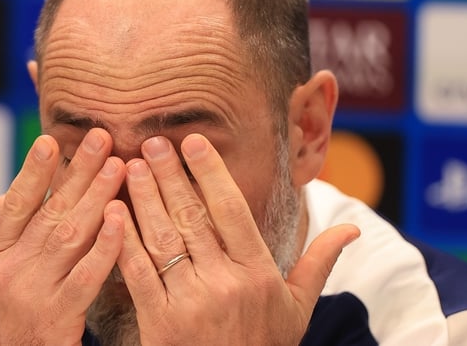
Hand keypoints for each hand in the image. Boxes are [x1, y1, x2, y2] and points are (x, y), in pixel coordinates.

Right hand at [0, 130, 126, 345]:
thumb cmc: (10, 323)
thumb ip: (9, 237)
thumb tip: (6, 195)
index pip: (16, 205)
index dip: (34, 171)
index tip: (51, 139)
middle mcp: (9, 269)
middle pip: (50, 211)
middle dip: (77, 172)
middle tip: (101, 138)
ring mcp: (32, 292)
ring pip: (69, 235)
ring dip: (96, 196)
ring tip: (118, 165)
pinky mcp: (56, 316)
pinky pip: (86, 274)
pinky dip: (105, 244)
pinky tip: (122, 218)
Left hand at [113, 133, 359, 344]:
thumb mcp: (299, 308)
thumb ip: (320, 263)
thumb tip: (353, 229)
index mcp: (258, 274)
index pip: (232, 211)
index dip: (211, 173)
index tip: (193, 142)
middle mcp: (224, 284)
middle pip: (192, 218)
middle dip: (170, 176)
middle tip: (152, 142)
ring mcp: (190, 303)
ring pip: (163, 239)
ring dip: (144, 199)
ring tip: (129, 166)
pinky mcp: (159, 323)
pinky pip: (137, 274)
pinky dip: (124, 240)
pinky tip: (113, 211)